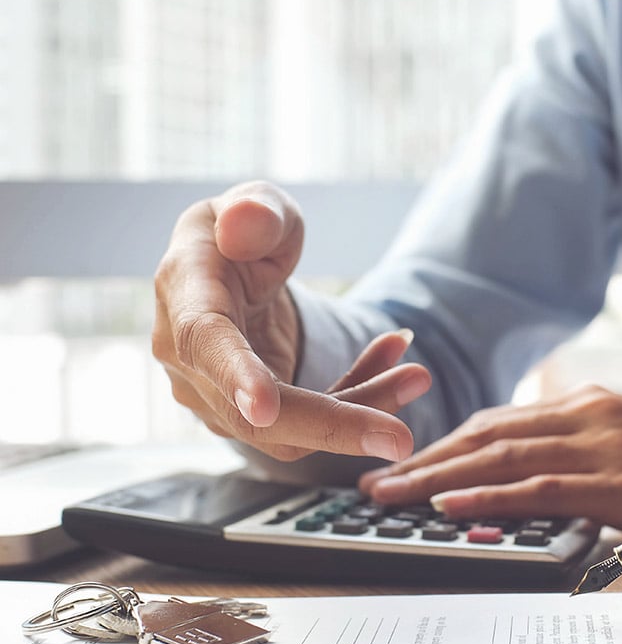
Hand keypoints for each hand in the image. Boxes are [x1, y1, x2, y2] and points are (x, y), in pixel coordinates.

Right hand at [153, 181, 430, 461]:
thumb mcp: (258, 205)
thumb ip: (257, 211)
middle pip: (257, 415)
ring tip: (415, 375)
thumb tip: (243, 223)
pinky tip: (394, 364)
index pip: (203, 341)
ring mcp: (217, 396)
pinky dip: (359, 400)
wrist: (235, 268)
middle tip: (402, 438)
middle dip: (333, 427)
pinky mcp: (251, 416)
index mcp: (184, 293)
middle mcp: (190, 358)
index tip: (264, 408)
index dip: (234, 374)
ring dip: (361, 410)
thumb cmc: (247, 232)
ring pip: (293, 431)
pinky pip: (312, 423)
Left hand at [359, 384, 621, 535]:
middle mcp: (587, 414)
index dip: (443, 444)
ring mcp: (603, 444)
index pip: (496, 422)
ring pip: (502, 456)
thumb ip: (573, 453)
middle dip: (424, 459)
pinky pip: (540, 487)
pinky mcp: (619, 482)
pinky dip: (489, 495)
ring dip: (439, 477)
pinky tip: (450, 505)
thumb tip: (513, 478)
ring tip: (393, 496)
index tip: (401, 464)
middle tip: (376, 484)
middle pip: (487, 435)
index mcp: (584, 404)